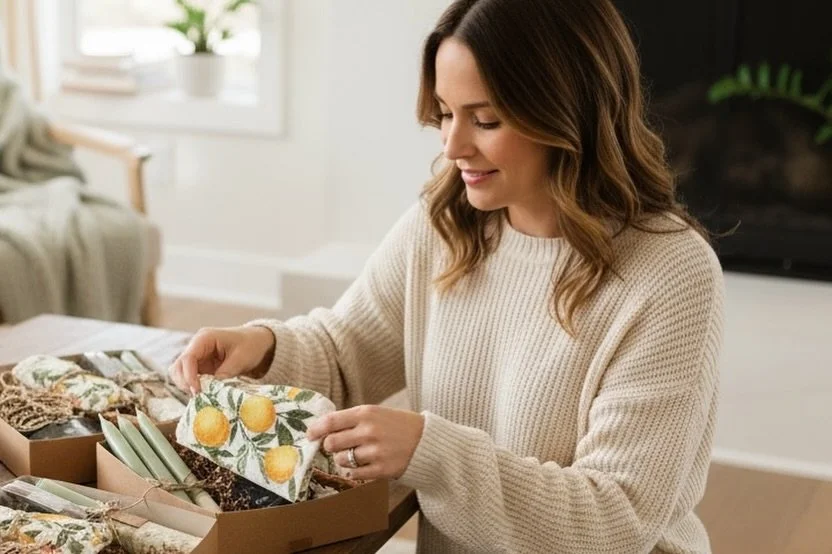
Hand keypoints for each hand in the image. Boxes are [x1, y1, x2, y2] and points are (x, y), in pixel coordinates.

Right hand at [168, 326, 275, 394]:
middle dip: (184, 382)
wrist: (258, 343)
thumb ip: (226, 372)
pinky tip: (205, 394)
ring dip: (187, 386)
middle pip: (178, 366)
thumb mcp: (241, 358)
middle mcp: (196, 347)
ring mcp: (197, 357)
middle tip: (198, 396)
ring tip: (202, 396)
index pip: (188, 358)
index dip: (189, 376)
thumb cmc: (251, 345)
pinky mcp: (201, 367)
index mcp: (205, 338)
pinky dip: (194, 387)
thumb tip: (212, 389)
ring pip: (180, 374)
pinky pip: (190, 378)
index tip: (197, 391)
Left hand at [307, 405, 423, 480]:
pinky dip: (354, 471)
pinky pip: (354, 474)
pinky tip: (363, 464)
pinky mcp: (381, 470)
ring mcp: (375, 452)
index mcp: (366, 413)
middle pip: (332, 443)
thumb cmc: (396, 425)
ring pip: (341, 460)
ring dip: (343, 459)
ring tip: (355, 454)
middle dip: (330, 446)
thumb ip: (351, 419)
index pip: (331, 421)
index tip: (310, 435)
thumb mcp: (375, 413)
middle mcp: (369, 431)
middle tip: (336, 446)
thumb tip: (322, 429)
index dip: (316, 429)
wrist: (425, 441)